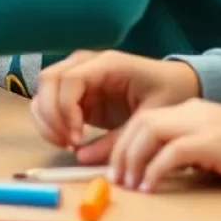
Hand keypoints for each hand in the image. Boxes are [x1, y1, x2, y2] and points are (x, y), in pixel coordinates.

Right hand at [32, 50, 200, 161]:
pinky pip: (50, 100)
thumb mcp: (150, 120)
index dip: (65, 109)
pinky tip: (66, 139)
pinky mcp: (76, 90)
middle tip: (68, 143)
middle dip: (51, 115)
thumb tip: (81, 157)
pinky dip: (50, 119)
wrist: (176, 84)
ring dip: (46, 118)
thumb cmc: (168, 95)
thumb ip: (118, 139)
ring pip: (43, 89)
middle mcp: (84, 63)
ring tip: (65, 143)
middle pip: (48, 80)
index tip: (77, 139)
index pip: (69, 79)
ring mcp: (77, 74)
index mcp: (106, 64)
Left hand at [108, 99, 220, 191]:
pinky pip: (173, 152)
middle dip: (122, 150)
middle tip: (114, 177)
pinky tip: (149, 186)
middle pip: (142, 123)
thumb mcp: (211, 148)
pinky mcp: (214, 141)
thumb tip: (151, 170)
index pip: (143, 120)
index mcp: (189, 110)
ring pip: (151, 132)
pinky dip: (155, 169)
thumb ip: (184, 151)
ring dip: (133, 158)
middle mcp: (192, 111)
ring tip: (128, 184)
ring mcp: (203, 123)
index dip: (123, 142)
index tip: (113, 165)